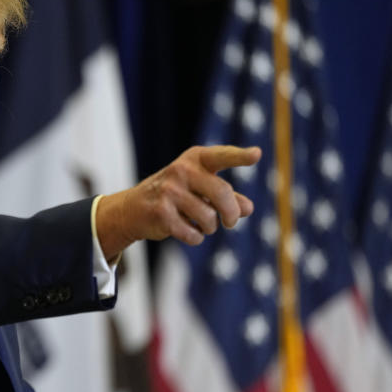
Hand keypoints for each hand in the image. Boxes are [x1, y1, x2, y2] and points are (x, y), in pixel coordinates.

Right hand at [96, 145, 260, 258]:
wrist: (134, 208)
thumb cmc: (175, 195)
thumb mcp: (201, 189)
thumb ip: (227, 197)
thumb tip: (248, 208)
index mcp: (195, 160)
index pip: (221, 156)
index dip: (239, 156)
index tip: (257, 154)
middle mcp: (181, 171)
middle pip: (222, 194)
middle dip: (231, 214)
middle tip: (231, 223)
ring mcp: (169, 191)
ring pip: (208, 218)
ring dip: (210, 228)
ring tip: (201, 224)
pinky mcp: (161, 213)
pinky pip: (193, 234)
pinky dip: (195, 237)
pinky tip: (187, 231)